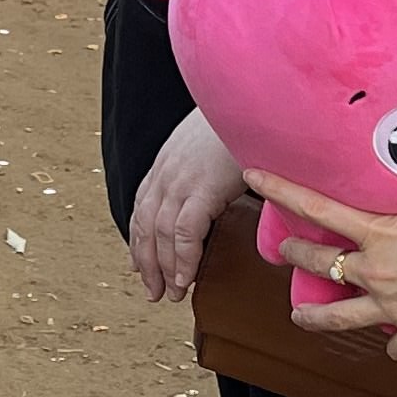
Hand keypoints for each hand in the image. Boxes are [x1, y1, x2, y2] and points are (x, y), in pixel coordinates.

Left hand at [129, 108, 246, 305]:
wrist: (259, 101)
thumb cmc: (247, 121)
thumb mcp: (217, 141)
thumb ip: (208, 166)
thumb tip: (218, 188)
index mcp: (169, 159)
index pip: (143, 205)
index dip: (138, 238)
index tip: (137, 263)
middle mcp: (168, 170)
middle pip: (145, 224)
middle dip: (146, 261)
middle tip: (152, 290)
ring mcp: (182, 179)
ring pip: (162, 234)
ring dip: (164, 269)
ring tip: (171, 294)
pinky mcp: (202, 188)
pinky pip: (185, 233)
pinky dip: (183, 259)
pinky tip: (186, 279)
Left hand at [248, 179, 396, 359]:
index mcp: (379, 234)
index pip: (317, 207)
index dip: (281, 192)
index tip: (254, 178)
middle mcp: (376, 271)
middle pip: (321, 263)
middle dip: (298, 255)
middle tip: (285, 252)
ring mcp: (391, 308)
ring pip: (338, 317)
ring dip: (315, 317)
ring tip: (300, 317)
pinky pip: (396, 346)